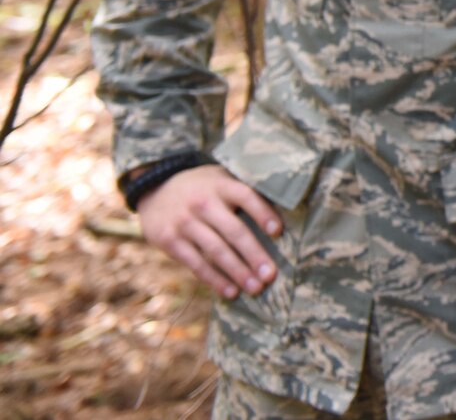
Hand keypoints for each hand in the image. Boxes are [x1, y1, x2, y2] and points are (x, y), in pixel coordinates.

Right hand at [135, 164, 281, 299]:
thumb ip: (244, 191)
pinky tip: (230, 292)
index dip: (263, 213)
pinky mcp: (170, 241)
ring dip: (237, 272)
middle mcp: (203, 203)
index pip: (247, 196)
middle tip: (271, 275)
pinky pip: (196, 264)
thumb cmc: (203, 188)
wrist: (155, 190)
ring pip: (216, 251)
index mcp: (221, 184)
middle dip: (254, 254)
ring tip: (256, 288)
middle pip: (233, 230)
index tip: (279, 232)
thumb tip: (286, 210)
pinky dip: (215, 280)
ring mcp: (185, 223)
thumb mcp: (221, 178)